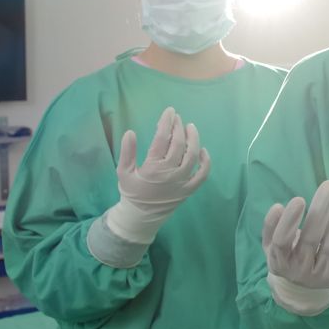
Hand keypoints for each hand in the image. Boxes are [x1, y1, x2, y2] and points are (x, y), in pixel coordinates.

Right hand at [106, 107, 210, 243]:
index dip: (166, 122)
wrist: (140, 217)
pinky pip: (202, 175)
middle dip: (179, 128)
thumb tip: (130, 132)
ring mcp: (182, 182)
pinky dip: (205, 162)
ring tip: (190, 127)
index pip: (162, 139)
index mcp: (152, 168)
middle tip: (177, 118)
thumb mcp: (123, 172)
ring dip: (194, 140)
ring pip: (192, 156)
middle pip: (179, 145)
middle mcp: (170, 174)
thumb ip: (127, 152)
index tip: (169, 111)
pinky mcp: (190, 190)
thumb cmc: (132, 192)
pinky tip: (203, 150)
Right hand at [263, 181, 328, 290]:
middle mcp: (300, 271)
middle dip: (321, 209)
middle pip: (310, 240)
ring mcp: (320, 276)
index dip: (289, 221)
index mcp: (279, 262)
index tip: (299, 199)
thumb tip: (278, 207)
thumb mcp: (271, 245)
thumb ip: (271, 226)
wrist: (303, 287)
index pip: (281, 242)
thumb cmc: (287, 256)